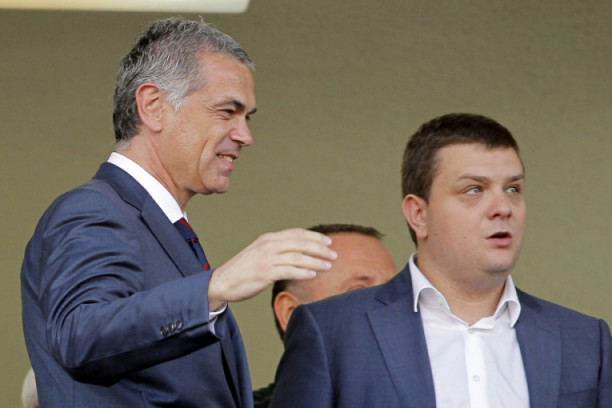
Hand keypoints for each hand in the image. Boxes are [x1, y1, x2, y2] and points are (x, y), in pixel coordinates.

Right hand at [207, 228, 336, 310]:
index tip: (328, 242)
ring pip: (298, 257)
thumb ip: (277, 250)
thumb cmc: (243, 270)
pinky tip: (313, 275)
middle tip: (334, 255)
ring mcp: (266, 259)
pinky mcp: (265, 273)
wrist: (222, 282)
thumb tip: (299, 253)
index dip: (314, 236)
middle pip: (300, 243)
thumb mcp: (259, 253)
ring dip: (316, 261)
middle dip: (320, 249)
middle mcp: (268, 245)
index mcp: (268, 239)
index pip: (296, 233)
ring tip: (328, 266)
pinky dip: (303, 272)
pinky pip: (289, 271)